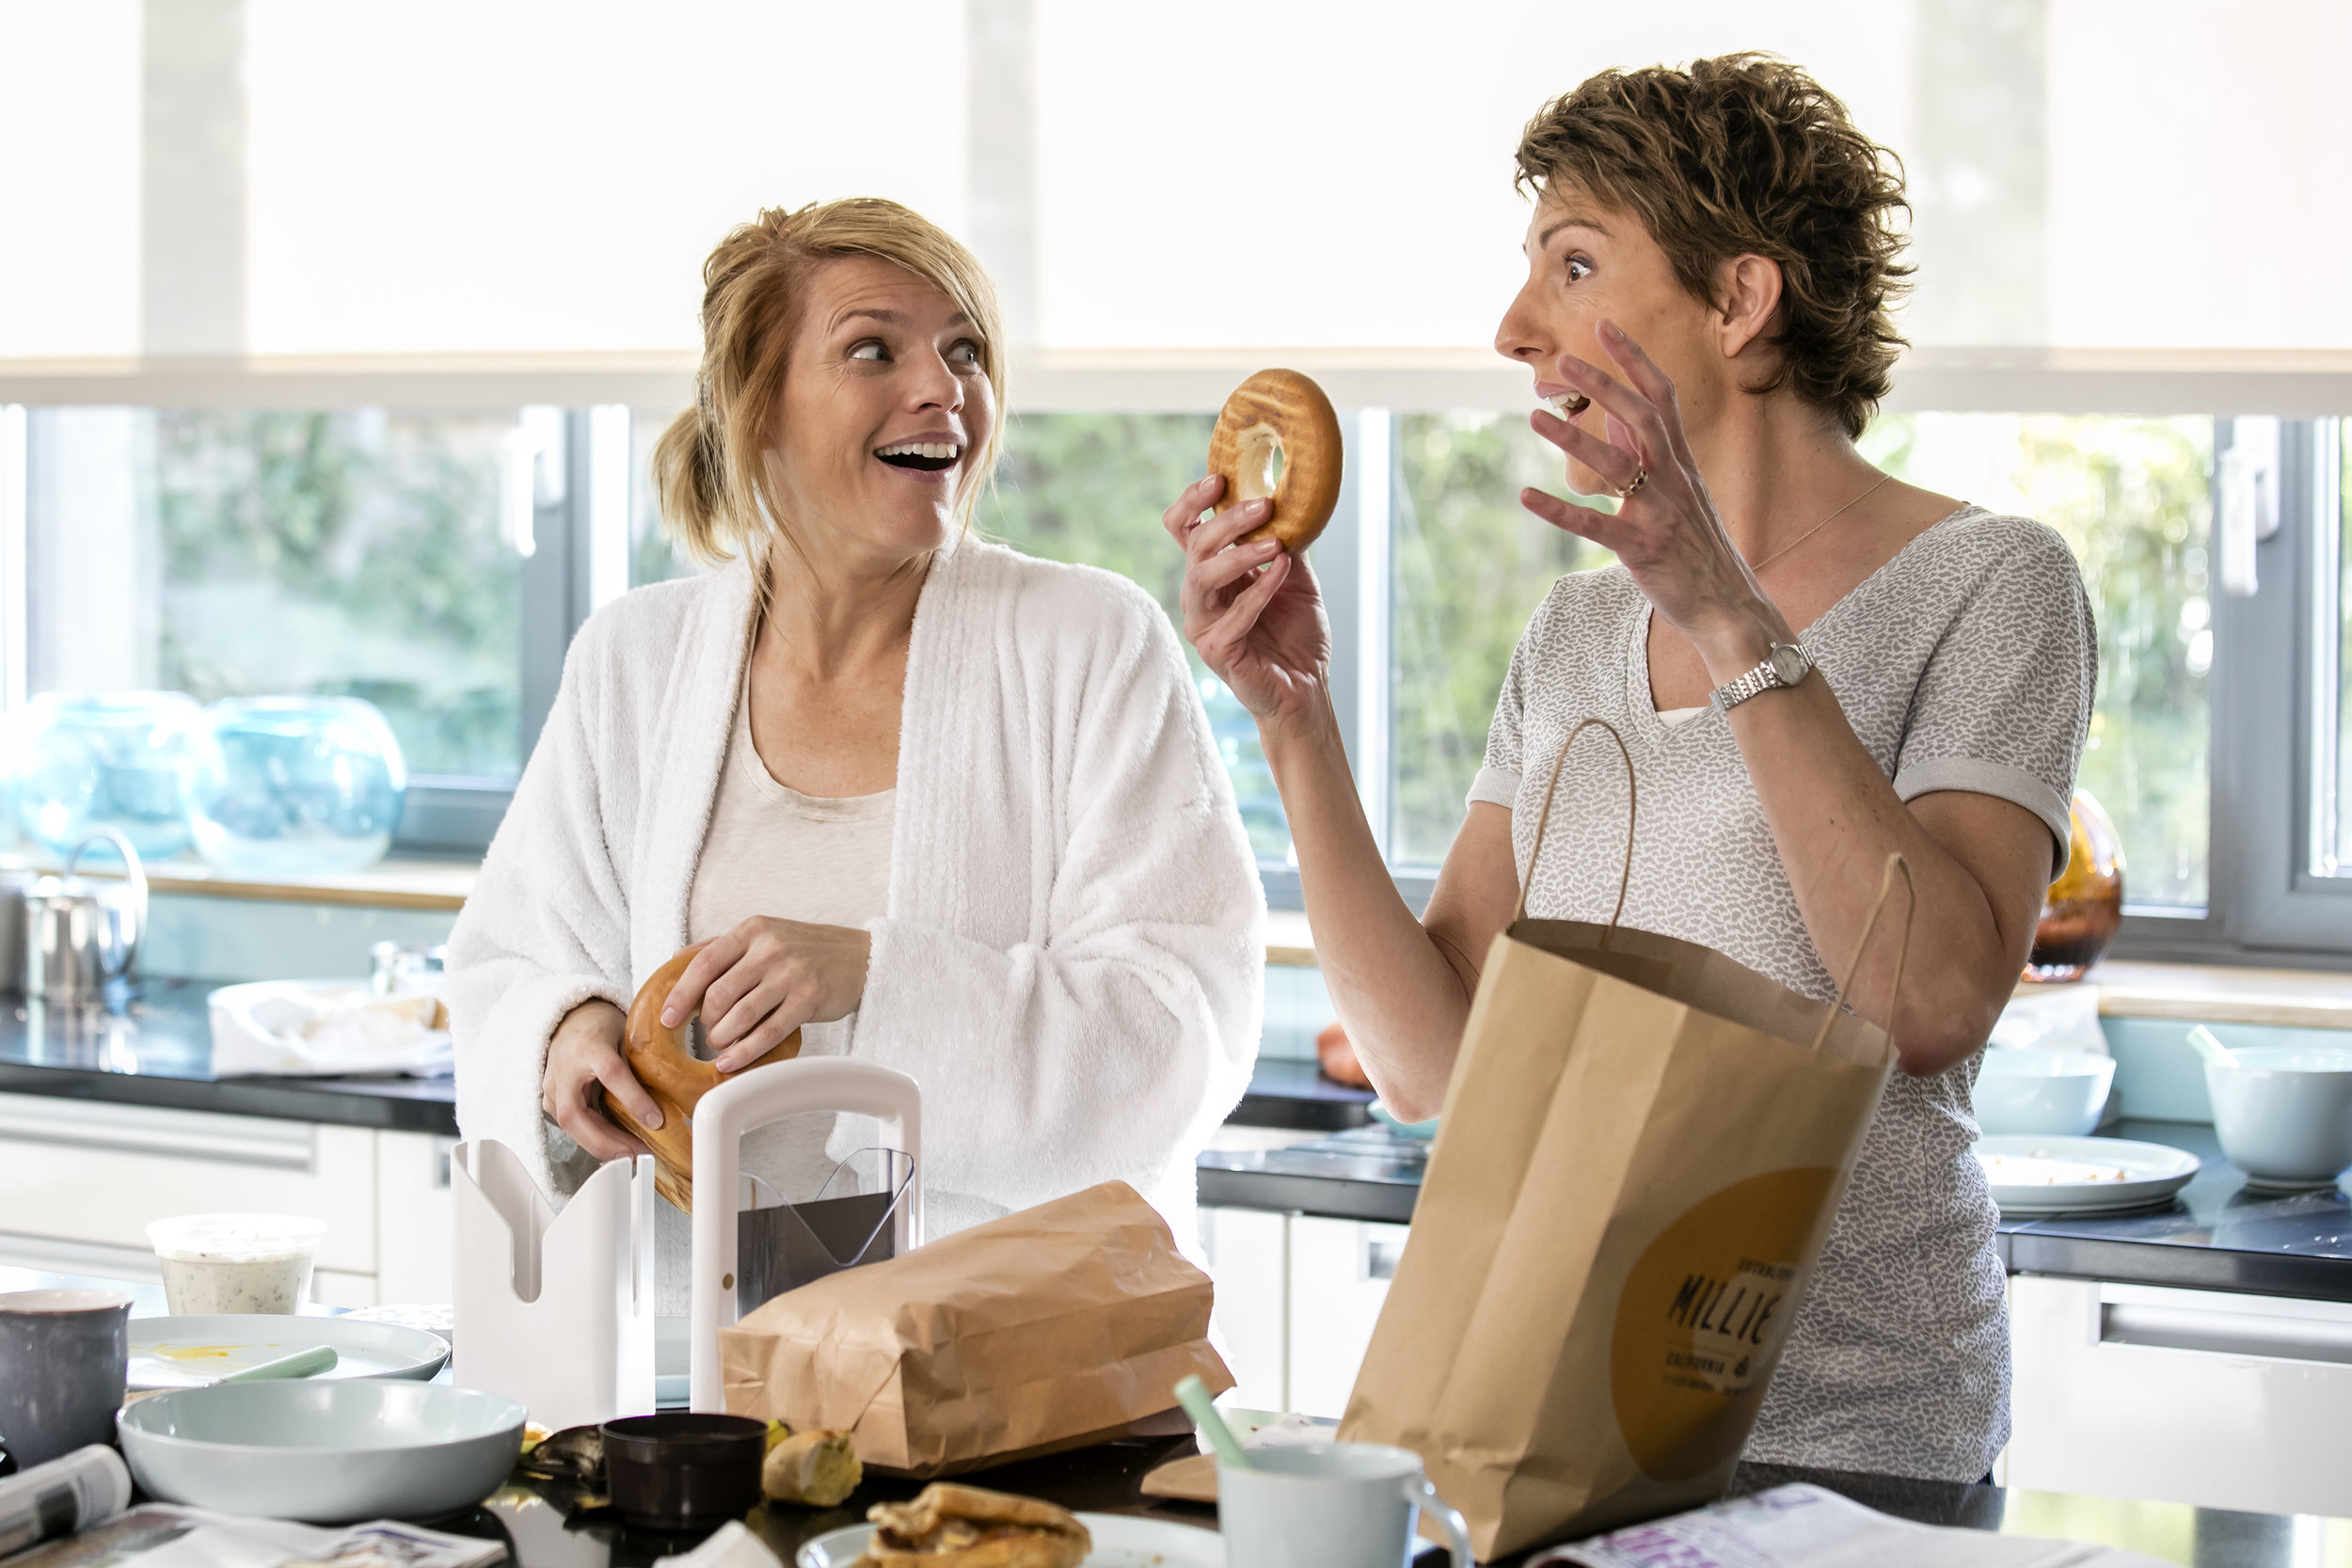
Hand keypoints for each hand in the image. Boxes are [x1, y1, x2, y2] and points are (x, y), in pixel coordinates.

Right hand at [541, 998, 656, 1160]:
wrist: (572, 1020)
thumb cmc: (602, 1027)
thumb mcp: (627, 1037)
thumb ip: (638, 1064)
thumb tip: (667, 1099)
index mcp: (590, 1045)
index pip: (611, 1074)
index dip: (634, 1100)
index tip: (656, 1121)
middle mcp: (565, 1068)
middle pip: (575, 1114)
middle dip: (605, 1142)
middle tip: (635, 1154)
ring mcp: (553, 1085)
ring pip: (569, 1125)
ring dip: (601, 1144)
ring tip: (630, 1154)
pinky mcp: (550, 1100)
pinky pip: (570, 1125)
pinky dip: (592, 1138)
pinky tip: (614, 1145)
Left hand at [660, 917, 871, 1071]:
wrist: (860, 956)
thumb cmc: (806, 948)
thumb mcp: (764, 934)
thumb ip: (723, 946)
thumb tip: (676, 960)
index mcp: (752, 930)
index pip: (704, 963)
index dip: (681, 994)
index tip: (667, 1017)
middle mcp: (770, 949)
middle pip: (719, 994)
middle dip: (705, 1021)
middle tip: (706, 1032)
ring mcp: (791, 974)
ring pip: (740, 1015)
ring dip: (722, 1037)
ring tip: (719, 1045)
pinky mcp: (809, 999)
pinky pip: (768, 1032)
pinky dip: (745, 1051)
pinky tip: (732, 1062)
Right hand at [1161, 475, 1335, 739]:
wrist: (1306, 686)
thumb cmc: (1296, 633)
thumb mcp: (1295, 575)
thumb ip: (1285, 540)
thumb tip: (1293, 495)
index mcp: (1212, 572)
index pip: (1184, 529)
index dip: (1193, 502)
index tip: (1219, 478)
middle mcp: (1200, 595)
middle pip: (1194, 546)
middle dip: (1226, 520)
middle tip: (1263, 505)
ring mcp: (1203, 624)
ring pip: (1203, 577)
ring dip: (1240, 554)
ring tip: (1275, 543)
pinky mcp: (1216, 651)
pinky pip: (1234, 615)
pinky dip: (1260, 590)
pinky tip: (1283, 572)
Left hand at [1520, 320, 1791, 672]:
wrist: (1729, 604)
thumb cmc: (1697, 546)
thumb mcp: (1677, 491)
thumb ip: (1644, 452)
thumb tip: (1613, 413)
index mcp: (1680, 462)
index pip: (1661, 396)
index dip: (1633, 358)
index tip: (1603, 325)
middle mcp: (1673, 479)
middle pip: (1642, 418)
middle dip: (1605, 385)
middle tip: (1563, 362)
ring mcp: (1660, 513)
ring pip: (1617, 465)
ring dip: (1574, 437)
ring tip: (1534, 415)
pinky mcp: (1643, 549)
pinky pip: (1597, 526)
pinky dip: (1561, 511)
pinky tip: (1526, 496)